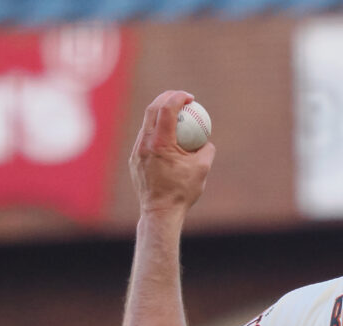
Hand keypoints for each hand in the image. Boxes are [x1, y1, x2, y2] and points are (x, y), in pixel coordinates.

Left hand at [129, 90, 215, 215]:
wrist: (160, 211)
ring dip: (160, 114)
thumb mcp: (202, 169)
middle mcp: (145, 143)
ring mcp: (137, 151)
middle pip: (152, 110)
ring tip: (176, 116)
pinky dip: (157, 132)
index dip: (178, 98)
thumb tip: (206, 139)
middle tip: (181, 98)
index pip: (166, 110)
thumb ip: (206, 150)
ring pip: (147, 124)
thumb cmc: (183, 192)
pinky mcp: (135, 159)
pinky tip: (169, 138)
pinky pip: (145, 138)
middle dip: (166, 98)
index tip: (190, 97)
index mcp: (161, 143)